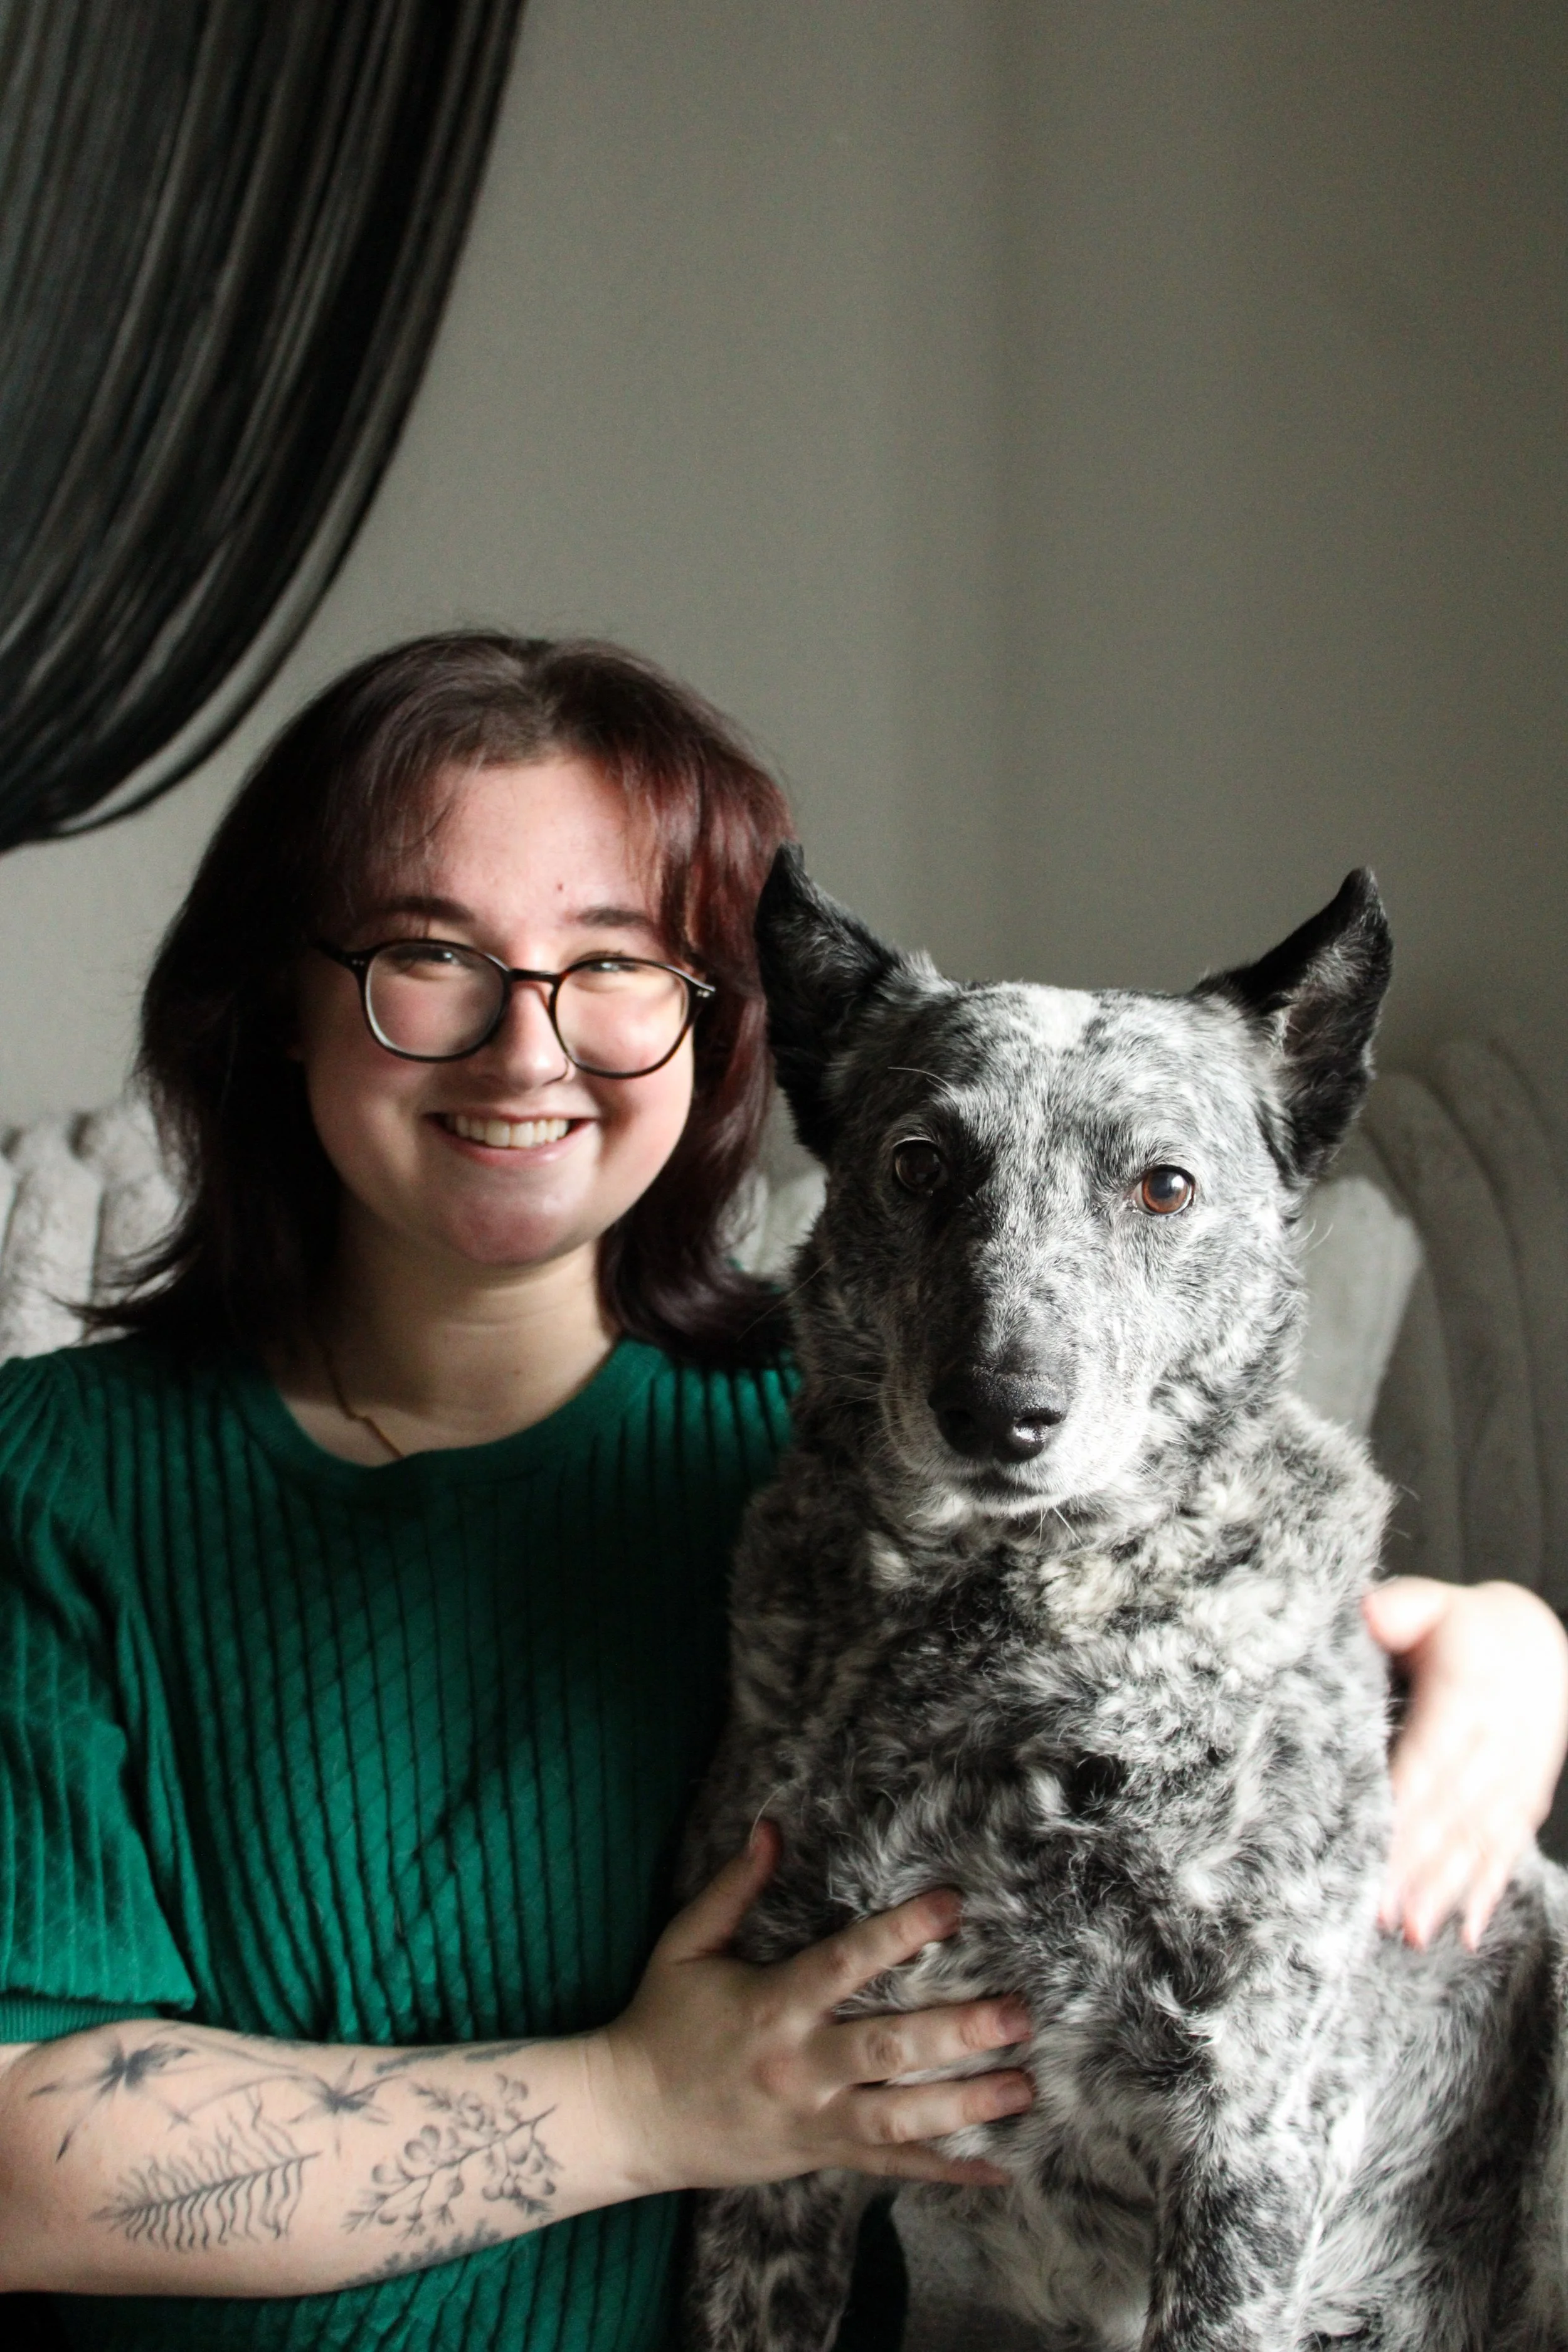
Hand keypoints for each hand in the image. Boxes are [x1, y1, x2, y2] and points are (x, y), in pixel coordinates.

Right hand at [593, 1822, 1031, 2194]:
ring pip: (900, 2120)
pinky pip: (890, 2169)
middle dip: (958, 2034)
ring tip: (1025, 2087)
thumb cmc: (660, 2022)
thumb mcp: (685, 1945)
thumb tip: (770, 1827)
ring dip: (967, 2104)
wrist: (628, 2120)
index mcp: (772, 2005)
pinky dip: (945, 2170)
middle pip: (889, 2051)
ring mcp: (812, 2122)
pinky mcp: (818, 2158)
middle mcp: (799, 2067)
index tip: (952, 1904)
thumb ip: (733, 1888)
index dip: (900, 1932)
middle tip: (1018, 2015)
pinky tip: (997, 2167)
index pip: (846, 1964)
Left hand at [1366, 1577, 1567, 1948]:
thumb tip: (1369, 1614)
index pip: (1430, 1756)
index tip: (1371, 1843)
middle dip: (1417, 1864)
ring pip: (1480, 1839)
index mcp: (1472, 1692)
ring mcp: (1518, 1777)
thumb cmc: (1465, 1623)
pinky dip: (1489, 1891)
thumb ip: (1401, 1609)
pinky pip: (1508, 1849)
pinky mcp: (1525, 1800)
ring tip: (1411, 1931)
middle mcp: (1501, 1742)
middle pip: (1453, 1811)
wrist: (1535, 1638)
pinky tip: (1467, 1932)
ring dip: (1447, 1888)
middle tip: (1380, 1911)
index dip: (1403, 1803)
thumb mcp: (1432, 1602)